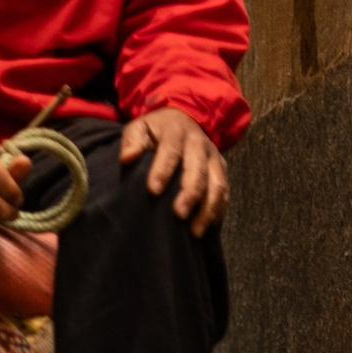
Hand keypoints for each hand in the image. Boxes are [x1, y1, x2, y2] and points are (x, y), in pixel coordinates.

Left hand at [120, 107, 227, 232]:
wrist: (182, 121)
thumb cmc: (156, 131)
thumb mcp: (140, 128)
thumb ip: (132, 141)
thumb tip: (127, 157)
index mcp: (177, 131)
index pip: (171, 151)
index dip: (163, 170)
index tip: (153, 190)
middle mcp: (199, 144)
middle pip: (199, 169)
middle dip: (190, 193)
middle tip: (179, 214)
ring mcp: (213, 158)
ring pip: (217, 184)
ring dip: (207, 208)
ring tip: (195, 231)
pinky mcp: (221, 170)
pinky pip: (224, 193)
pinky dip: (217, 211)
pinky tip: (206, 227)